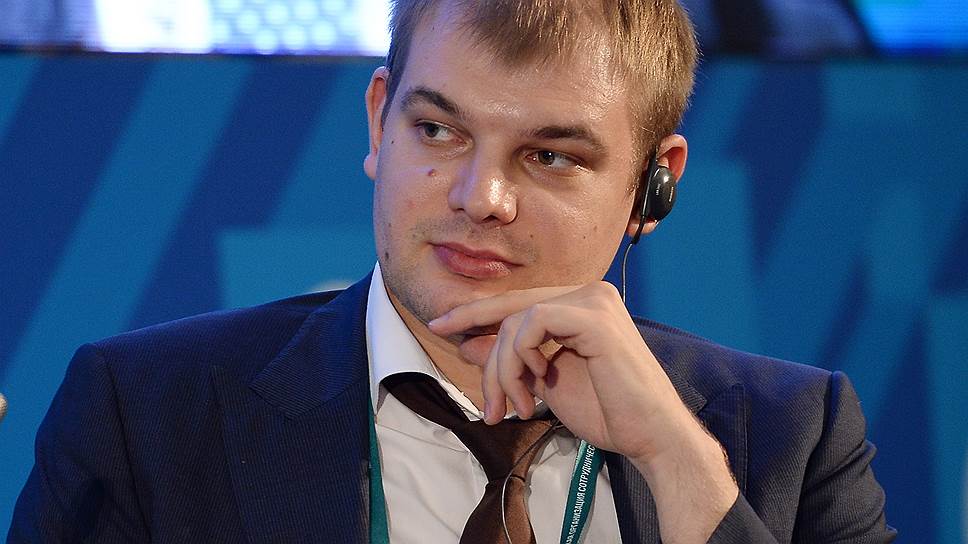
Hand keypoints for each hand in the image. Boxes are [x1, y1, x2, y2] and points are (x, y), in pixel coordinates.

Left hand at [429, 282, 689, 463]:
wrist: (650, 437)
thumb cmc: (607, 411)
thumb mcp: (543, 382)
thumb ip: (511, 359)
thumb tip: (467, 342)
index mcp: (580, 305)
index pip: (517, 303)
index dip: (476, 313)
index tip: (440, 326)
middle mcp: (589, 293)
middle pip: (512, 308)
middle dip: (484, 348)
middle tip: (471, 379)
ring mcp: (594, 300)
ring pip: (517, 320)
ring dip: (504, 369)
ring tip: (516, 407)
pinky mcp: (595, 316)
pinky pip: (534, 322)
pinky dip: (523, 356)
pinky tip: (538, 383)